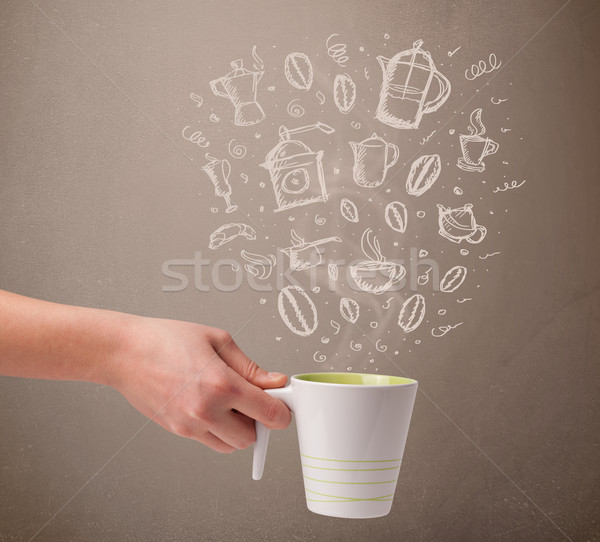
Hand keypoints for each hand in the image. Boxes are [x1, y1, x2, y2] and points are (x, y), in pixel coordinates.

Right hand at [112, 317, 290, 452]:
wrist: (124, 352)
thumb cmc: (166, 339)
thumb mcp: (218, 340)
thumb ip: (250, 367)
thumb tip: (274, 382)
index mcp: (222, 385)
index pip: (269, 414)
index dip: (282, 411)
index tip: (283, 405)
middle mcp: (206, 410)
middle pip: (252, 437)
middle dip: (259, 420)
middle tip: (252, 399)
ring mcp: (190, 425)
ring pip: (231, 445)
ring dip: (238, 429)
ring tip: (229, 402)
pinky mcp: (178, 431)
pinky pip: (210, 442)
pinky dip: (218, 431)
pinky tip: (211, 406)